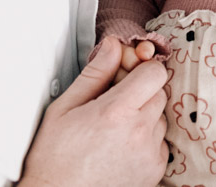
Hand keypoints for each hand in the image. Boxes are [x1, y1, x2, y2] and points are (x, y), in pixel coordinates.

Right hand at [18, 37, 167, 186]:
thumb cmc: (53, 158)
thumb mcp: (64, 109)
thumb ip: (95, 74)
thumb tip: (114, 46)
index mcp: (116, 112)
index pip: (155, 72)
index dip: (142, 68)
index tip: (127, 75)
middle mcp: (139, 132)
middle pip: (160, 92)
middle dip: (142, 91)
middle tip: (117, 102)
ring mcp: (151, 153)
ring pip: (162, 116)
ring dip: (146, 115)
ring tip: (116, 129)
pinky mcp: (156, 169)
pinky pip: (162, 141)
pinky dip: (148, 139)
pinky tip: (123, 145)